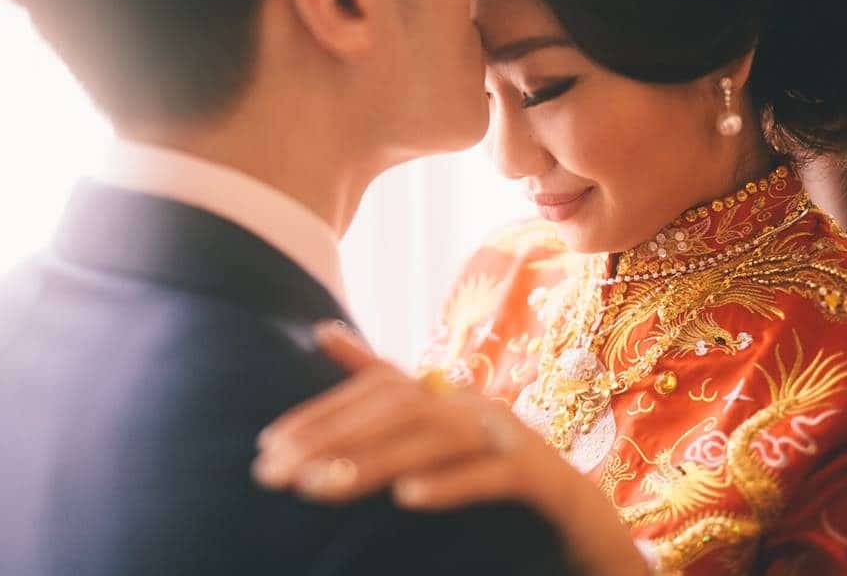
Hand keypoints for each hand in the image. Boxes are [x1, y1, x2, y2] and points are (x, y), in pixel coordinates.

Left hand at [252, 322, 650, 575]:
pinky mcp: (540, 476)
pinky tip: (407, 499)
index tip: (266, 447)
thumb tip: (320, 330)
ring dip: (375, 461)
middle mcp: (474, 405)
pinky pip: (495, 476)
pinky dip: (452, 484)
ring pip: (437, 439)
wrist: (579, 516)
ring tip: (318, 486)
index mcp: (447, 395)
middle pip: (398, 409)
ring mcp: (510, 436)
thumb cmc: (497, 470)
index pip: (376, 392)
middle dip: (332, 438)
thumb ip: (381, 380)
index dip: (319, 415)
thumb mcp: (435, 428)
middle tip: (273, 472)